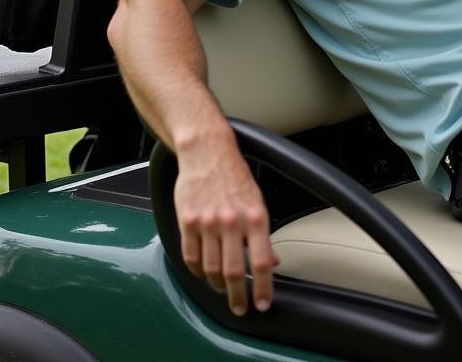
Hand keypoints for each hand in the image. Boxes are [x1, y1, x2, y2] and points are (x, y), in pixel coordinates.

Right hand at [174, 140, 279, 315]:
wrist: (207, 152)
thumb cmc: (234, 176)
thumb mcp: (257, 201)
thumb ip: (262, 233)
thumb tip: (273, 260)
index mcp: (255, 216)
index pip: (262, 262)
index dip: (263, 288)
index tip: (263, 304)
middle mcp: (232, 221)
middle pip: (235, 272)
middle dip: (238, 297)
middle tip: (240, 308)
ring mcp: (207, 222)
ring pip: (211, 269)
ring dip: (217, 285)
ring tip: (223, 288)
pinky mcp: (187, 221)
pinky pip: (191, 257)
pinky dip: (197, 271)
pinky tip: (203, 273)